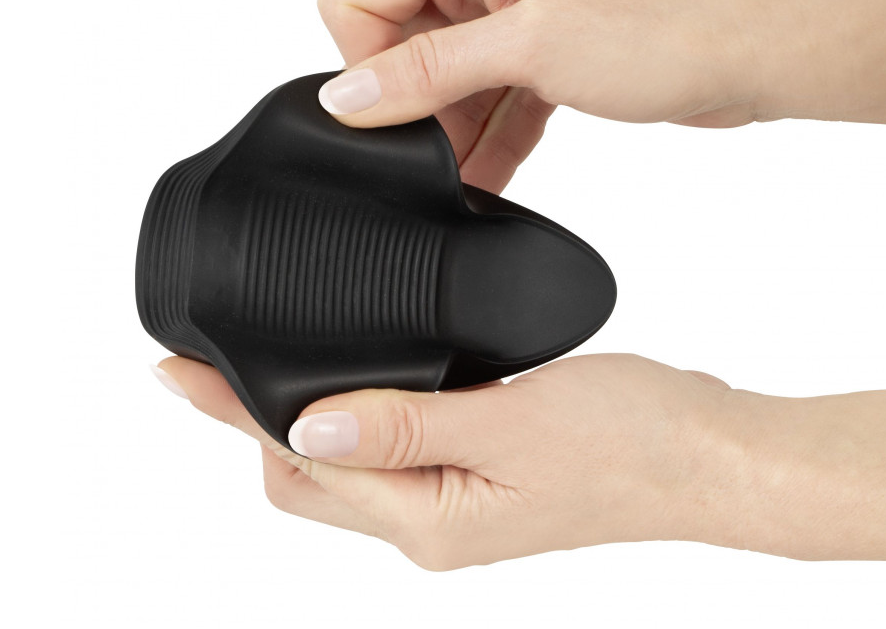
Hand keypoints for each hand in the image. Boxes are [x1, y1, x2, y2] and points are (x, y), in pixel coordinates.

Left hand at [154, 353, 885, 568]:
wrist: (710, 455)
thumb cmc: (633, 440)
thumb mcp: (510, 422)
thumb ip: (405, 422)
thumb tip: (306, 422)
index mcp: (429, 521)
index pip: (300, 464)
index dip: (232, 413)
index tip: (175, 370)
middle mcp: (432, 526)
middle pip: (309, 480)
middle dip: (251, 425)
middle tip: (212, 360)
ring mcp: (457, 509)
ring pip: (348, 469)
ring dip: (304, 419)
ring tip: (267, 364)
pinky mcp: (481, 483)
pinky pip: (394, 455)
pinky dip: (361, 417)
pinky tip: (362, 377)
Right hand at [315, 0, 885, 192]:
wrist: (754, 44)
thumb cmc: (665, 23)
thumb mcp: (529, 49)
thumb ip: (429, 73)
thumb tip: (347, 98)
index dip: (365, 66)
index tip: (396, 121)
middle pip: (397, 38)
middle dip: (413, 106)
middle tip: (434, 160)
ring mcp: (514, 3)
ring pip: (445, 74)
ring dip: (454, 129)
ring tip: (464, 181)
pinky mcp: (543, 42)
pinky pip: (490, 92)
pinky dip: (489, 134)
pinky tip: (488, 179)